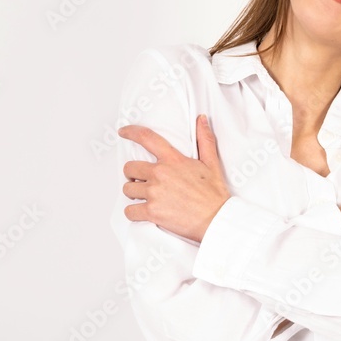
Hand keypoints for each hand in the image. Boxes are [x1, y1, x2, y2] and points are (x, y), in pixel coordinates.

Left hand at [119, 114, 230, 241]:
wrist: (217, 220)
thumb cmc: (214, 195)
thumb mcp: (212, 164)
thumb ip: (205, 140)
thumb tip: (201, 120)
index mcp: (173, 161)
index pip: (147, 139)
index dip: (132, 132)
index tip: (123, 132)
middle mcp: (160, 174)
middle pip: (130, 168)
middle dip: (133, 174)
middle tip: (142, 181)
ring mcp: (154, 193)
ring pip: (128, 189)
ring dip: (134, 193)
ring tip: (144, 197)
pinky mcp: (152, 212)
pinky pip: (130, 210)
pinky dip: (133, 212)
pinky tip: (142, 212)